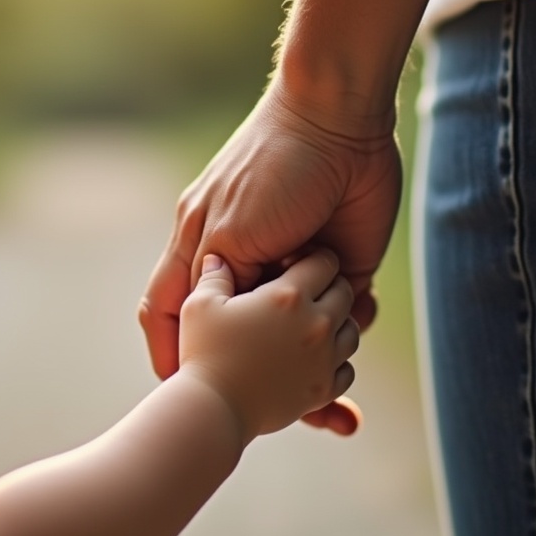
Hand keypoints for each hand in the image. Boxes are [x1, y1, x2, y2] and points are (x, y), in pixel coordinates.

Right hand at [140, 80, 400, 432]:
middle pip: (244, 334)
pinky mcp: (343, 267)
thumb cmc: (268, 168)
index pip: (177, 310)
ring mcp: (296, 270)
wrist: (337, 122)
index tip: (178, 393)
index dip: (174, 353)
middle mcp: (250, 267)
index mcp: (209, 253)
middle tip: (282, 413)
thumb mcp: (222, 227)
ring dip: (315, 361)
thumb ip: (206, 279)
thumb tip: (208, 330)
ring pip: (298, 334)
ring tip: (333, 390)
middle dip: (261, 380)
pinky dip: (351, 330)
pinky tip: (362, 319)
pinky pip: (344, 316)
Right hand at [178, 250, 358, 442]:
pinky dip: (336, 362)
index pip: (324, 261)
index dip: (313, 259)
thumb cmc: (203, 353)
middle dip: (329, 287)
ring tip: (311, 325)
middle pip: (344, 292)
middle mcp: (316, 324)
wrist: (213, 408)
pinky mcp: (323, 389)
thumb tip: (216, 259)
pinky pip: (347, 369)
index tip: (298, 264)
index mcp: (289, 296)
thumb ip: (214, 276)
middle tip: (306, 293)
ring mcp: (324, 359)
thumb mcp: (200, 304)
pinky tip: (313, 359)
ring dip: (337, 324)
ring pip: (352, 331)